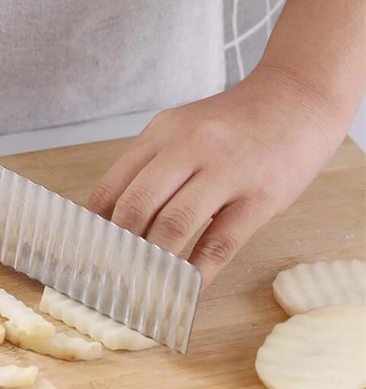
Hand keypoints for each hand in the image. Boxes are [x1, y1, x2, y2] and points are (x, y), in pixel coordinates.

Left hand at [88, 66, 343, 286]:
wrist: (298, 98)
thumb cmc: (233, 125)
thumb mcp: (182, 131)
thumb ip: (149, 168)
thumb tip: (114, 223)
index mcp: (161, 133)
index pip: (111, 187)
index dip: (94, 230)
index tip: (89, 257)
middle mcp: (188, 147)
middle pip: (136, 207)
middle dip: (119, 250)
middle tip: (114, 278)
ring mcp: (226, 170)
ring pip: (174, 226)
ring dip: (154, 264)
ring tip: (144, 288)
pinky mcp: (259, 196)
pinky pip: (220, 243)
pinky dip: (198, 272)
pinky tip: (188, 289)